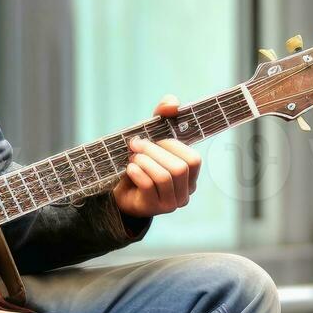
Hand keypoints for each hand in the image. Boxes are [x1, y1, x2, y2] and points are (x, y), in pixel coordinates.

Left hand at [112, 96, 201, 218]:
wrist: (119, 191)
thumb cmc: (141, 163)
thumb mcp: (152, 137)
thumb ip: (163, 117)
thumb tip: (173, 104)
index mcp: (190, 176)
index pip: (193, 159)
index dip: (173, 145)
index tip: (154, 138)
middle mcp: (185, 192)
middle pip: (178, 168)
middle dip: (154, 151)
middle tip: (136, 146)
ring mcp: (170, 204)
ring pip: (164, 177)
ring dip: (145, 162)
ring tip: (132, 158)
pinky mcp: (153, 208)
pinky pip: (148, 187)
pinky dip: (137, 173)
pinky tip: (129, 169)